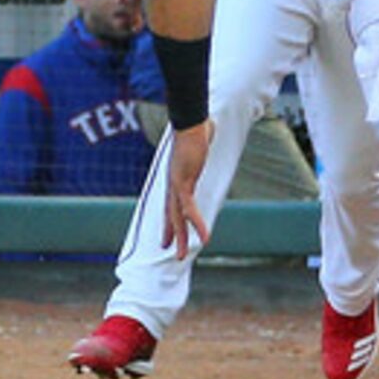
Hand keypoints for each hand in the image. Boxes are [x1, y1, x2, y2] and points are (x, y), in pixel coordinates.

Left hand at [163, 121, 213, 256]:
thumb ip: (205, 138)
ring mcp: (176, 184)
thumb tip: (211, 128)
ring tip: (180, 256)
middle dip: (172, 234)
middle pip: (171, 214)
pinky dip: (196, 224)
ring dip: (180, 238)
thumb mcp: (202, 138)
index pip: (172, 204)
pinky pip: (188, 209)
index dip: (170, 221)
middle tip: (172, 252)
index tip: (167, 236)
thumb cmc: (196, 126)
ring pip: (176, 217)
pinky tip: (205, 237)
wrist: (189, 121)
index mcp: (177, 178)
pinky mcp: (182, 183)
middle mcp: (174, 184)